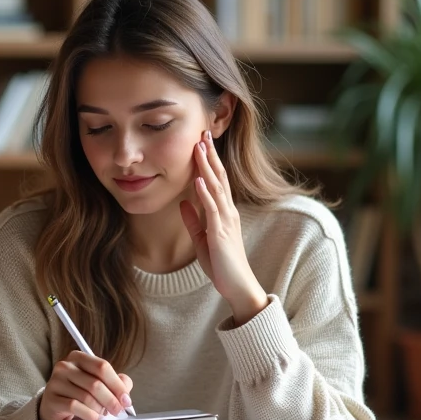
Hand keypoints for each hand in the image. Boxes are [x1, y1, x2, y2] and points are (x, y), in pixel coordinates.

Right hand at [38, 351, 133, 419]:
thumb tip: (126, 391)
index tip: (126, 399)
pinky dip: (89, 414)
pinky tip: (94, 418)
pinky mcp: (51, 398)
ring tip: (104, 414)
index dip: (117, 385)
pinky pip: (74, 406)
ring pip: (86, 396)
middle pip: (95, 383)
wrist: (54, 407)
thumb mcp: (97, 384)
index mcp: (79, 357)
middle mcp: (65, 366)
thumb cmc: (77, 393)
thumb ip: (115, 382)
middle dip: (111, 400)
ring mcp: (56, 381)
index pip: (102, 367)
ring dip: (100, 409)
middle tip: (118, 411)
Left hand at [179, 129, 269, 323]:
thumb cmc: (222, 265)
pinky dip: (205, 193)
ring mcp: (226, 221)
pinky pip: (213, 209)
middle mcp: (228, 212)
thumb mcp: (202, 239)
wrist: (237, 286)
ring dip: (207, 167)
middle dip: (210, 155)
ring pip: (217, 187)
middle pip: (219, 177)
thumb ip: (193, 220)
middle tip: (203, 133)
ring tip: (200, 147)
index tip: (201, 143)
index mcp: (223, 212)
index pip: (216, 180)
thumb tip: (183, 201)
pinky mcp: (221, 233)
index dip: (209, 161)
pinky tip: (199, 180)